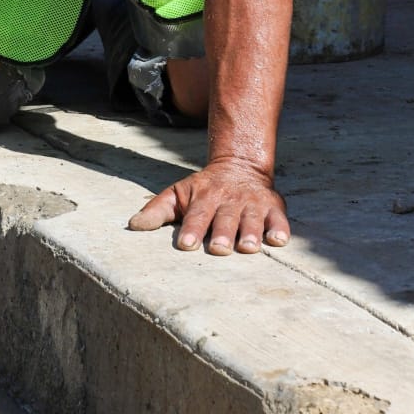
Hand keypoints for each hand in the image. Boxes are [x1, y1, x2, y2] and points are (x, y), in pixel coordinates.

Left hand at [128, 160, 290, 255]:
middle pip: (224, 218)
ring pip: (252, 219)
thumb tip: (133, 225)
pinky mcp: (273, 207)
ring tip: (248, 247)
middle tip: (218, 248)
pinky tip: (279, 239)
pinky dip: (280, 229)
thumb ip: (157, 210)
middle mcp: (228, 200)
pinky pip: (279, 219)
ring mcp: (252, 204)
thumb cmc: (203, 189)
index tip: (185, 244)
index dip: (191, 229)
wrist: (239, 165)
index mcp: (204, 198)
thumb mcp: (178, 194)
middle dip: (222, 233)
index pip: (195, 215)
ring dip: (250, 233)